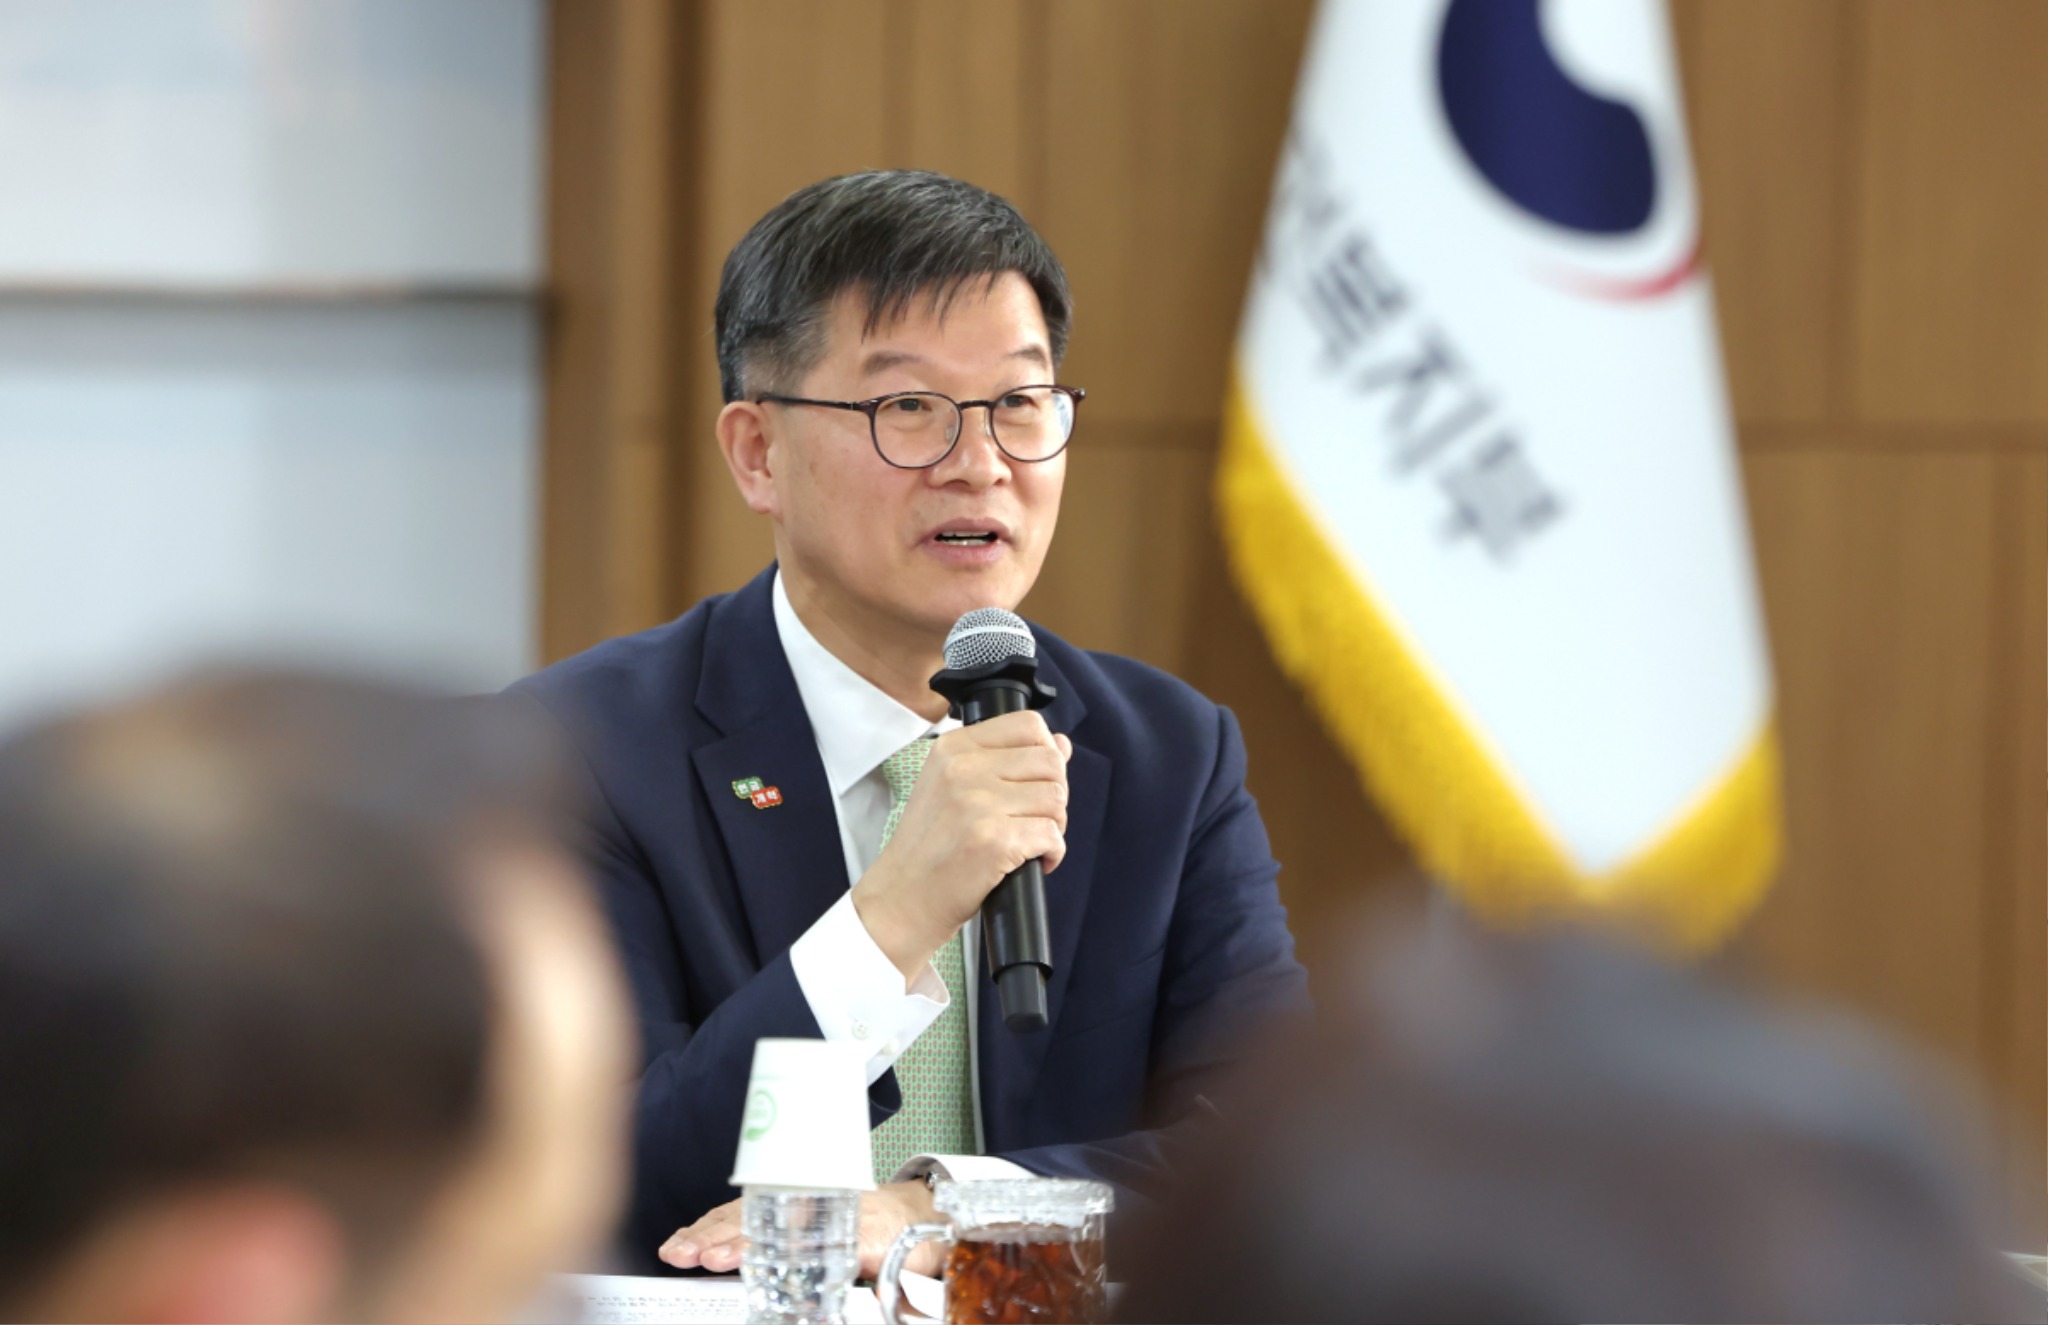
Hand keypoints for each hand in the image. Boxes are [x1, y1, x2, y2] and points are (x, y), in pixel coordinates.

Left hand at [658, 1181, 942, 1277]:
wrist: (925, 1218)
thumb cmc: (866, 1226)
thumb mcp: (815, 1232)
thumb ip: (780, 1246)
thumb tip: (729, 1259)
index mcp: (791, 1205)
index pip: (738, 1215)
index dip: (705, 1230)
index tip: (676, 1247)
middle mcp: (809, 1204)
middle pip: (752, 1217)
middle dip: (714, 1237)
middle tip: (686, 1253)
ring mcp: (838, 1218)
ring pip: (782, 1230)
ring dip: (745, 1244)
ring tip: (714, 1258)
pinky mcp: (867, 1236)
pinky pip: (831, 1245)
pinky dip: (805, 1254)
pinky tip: (780, 1264)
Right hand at [853, 712, 1072, 980]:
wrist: (902, 898)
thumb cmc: (929, 847)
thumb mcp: (953, 787)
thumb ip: (1005, 760)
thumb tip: (1061, 744)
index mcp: (953, 748)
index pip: (1028, 725)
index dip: (1046, 754)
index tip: (1034, 782)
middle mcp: (964, 769)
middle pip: (1050, 762)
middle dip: (1054, 793)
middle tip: (1034, 819)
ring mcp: (979, 805)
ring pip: (1056, 798)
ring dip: (1055, 824)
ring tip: (1030, 841)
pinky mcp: (994, 841)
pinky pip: (1052, 835)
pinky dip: (1053, 852)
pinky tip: (1035, 862)